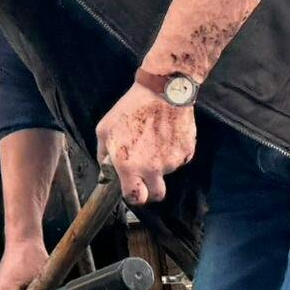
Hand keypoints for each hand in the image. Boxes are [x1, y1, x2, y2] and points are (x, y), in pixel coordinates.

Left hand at [97, 83, 196, 204]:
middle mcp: (152, 168)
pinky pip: (179, 159)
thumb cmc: (130, 109)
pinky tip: (166, 135)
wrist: (162, 91)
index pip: (135, 198)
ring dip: (161, 163)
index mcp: (129, 166)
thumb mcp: (104, 130)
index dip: (133, 196)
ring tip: (154, 140)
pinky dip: (173, 152)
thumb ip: (103, 155)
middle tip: (146, 175)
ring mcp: (172, 161)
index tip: (133, 188)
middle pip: (157, 195)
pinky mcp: (187, 151)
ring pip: (167, 172)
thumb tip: (106, 170)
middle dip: (152, 189)